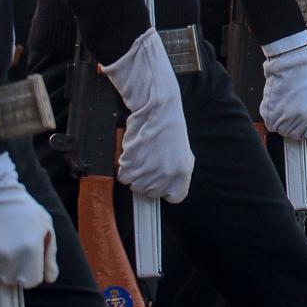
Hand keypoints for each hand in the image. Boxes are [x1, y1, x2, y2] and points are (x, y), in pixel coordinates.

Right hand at [0, 152, 56, 286]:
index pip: (32, 281)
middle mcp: (10, 259)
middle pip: (12, 279)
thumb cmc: (20, 206)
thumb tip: (51, 279)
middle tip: (12, 243)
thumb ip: (49, 254)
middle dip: (15, 267)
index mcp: (30, 252)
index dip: (31, 269)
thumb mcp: (44, 225)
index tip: (28, 255)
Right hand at [100, 32, 194, 201]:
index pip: (175, 197)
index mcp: (182, 173)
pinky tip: (132, 151)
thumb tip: (168, 183)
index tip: (161, 183)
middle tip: (148, 161)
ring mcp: (148, 173)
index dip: (166, 190)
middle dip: (147, 179)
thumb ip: (176, 171)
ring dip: (134, 172)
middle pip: (151, 192)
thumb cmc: (168, 125)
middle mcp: (166, 176)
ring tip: (141, 154)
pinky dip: (124, 165)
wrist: (157, 109)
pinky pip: (123, 175)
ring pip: (135, 185)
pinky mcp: (131, 166)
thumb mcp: (182, 152)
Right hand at [259, 32, 306, 142]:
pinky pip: (270, 125)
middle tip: (294, 108)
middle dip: (295, 126)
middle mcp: (303, 120)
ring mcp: (286, 118)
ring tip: (286, 103)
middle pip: (296, 136)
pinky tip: (278, 102)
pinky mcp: (271, 115)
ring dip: (282, 121)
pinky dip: (272, 116)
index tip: (306, 121)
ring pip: (282, 131)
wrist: (291, 66)